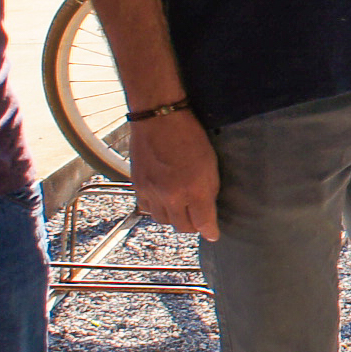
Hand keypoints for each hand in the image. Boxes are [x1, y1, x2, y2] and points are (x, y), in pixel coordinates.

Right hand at [127, 109, 221, 241]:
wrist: (159, 118)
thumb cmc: (189, 135)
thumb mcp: (210, 163)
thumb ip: (210, 190)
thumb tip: (209, 212)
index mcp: (194, 189)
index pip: (203, 224)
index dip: (210, 231)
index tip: (213, 233)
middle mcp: (171, 195)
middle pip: (182, 227)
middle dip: (192, 225)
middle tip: (198, 218)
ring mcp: (152, 191)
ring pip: (163, 220)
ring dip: (173, 217)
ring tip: (180, 207)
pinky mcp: (137, 186)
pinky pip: (147, 208)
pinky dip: (156, 208)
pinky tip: (163, 199)